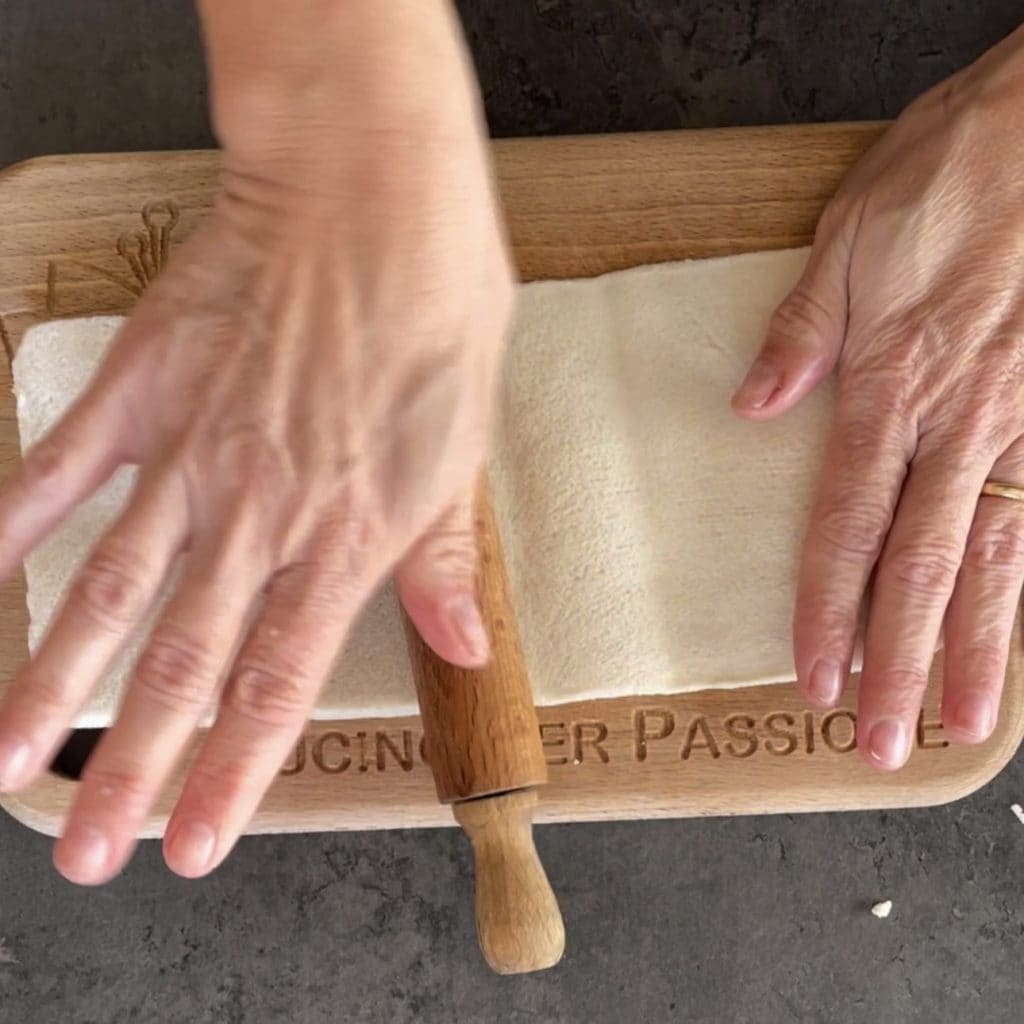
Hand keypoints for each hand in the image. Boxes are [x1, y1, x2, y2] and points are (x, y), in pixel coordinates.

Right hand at [0, 0, 513, 881]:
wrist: (373, 195)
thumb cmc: (434, 311)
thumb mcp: (465, 446)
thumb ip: (444, 558)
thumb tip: (460, 647)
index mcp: (346, 532)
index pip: (281, 683)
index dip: (233, 775)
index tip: (189, 845)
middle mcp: (258, 512)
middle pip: (185, 664)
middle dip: (134, 767)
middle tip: (86, 849)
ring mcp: (190, 452)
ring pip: (112, 591)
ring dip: (57, 682)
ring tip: (13, 763)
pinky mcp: (144, 386)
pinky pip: (63, 468)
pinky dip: (12, 525)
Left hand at [733, 26, 1023, 769]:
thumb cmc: (953, 171)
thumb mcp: (850, 237)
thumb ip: (802, 332)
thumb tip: (752, 406)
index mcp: (891, 383)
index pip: (847, 523)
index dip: (827, 608)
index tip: (814, 676)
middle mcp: (959, 419)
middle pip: (922, 564)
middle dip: (900, 662)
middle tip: (881, 742)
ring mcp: (1022, 418)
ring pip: (995, 554)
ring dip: (979, 646)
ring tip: (959, 724)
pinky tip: (1018, 629)